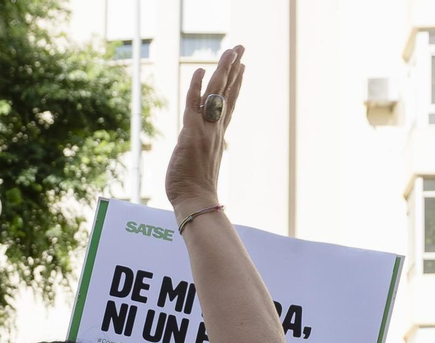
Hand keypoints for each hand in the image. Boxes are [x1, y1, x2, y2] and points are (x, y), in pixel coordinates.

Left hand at [166, 45, 245, 213]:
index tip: (243, 67)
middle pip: (227, 92)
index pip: (229, 104)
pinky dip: (196, 87)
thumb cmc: (196, 189)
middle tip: (241, 48)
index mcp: (218, 135)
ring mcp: (205, 130)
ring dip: (223, 70)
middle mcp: (215, 129)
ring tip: (231, 50)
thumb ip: (201, 150)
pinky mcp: (191, 134)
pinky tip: (199, 70)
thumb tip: (197, 149)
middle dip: (234, 68)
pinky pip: (193, 105)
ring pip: (216, 94)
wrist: (196, 202)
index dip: (236, 84)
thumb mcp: (201, 164)